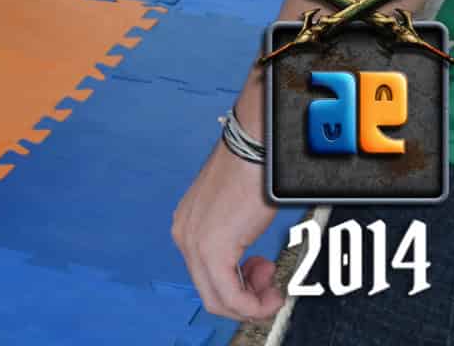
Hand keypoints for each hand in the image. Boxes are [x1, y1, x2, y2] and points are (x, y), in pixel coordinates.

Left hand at [172, 141, 284, 322]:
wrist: (253, 151)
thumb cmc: (248, 174)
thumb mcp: (232, 215)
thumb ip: (228, 240)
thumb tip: (242, 269)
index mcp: (186, 227)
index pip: (204, 278)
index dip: (238, 289)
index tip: (260, 279)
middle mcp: (184, 236)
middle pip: (210, 295)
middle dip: (245, 301)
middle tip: (268, 289)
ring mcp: (193, 243)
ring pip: (218, 300)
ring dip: (251, 303)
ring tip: (270, 283)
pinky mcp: (211, 248)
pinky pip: (230, 296)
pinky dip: (253, 303)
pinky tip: (269, 289)